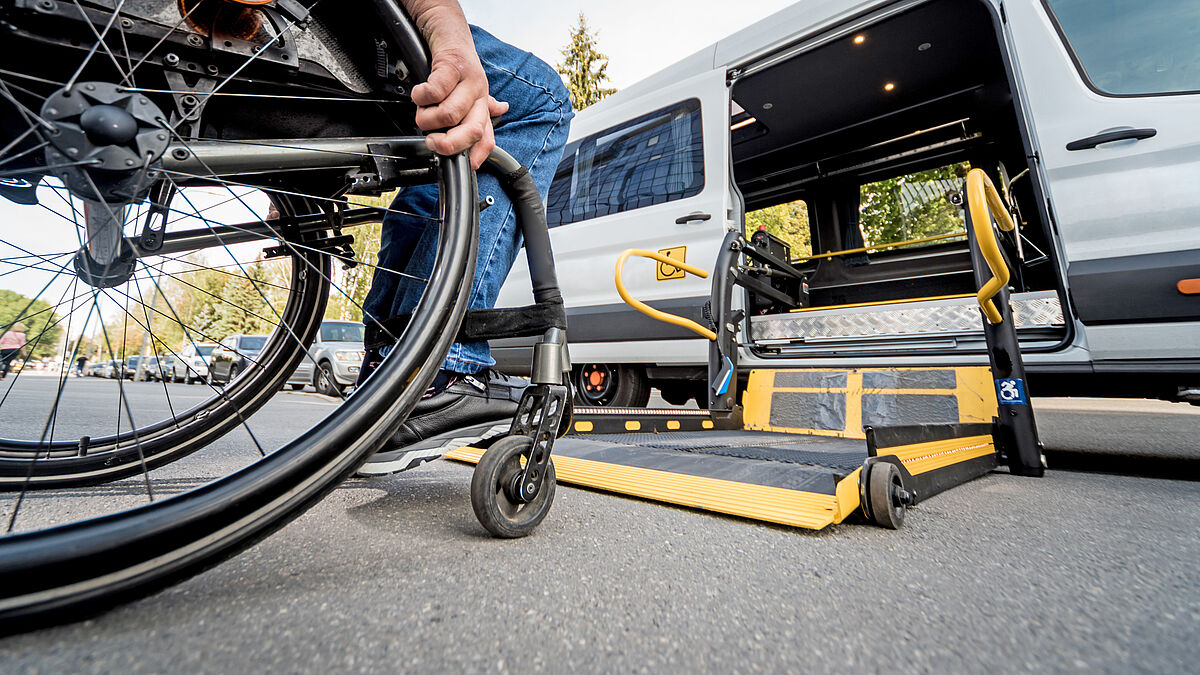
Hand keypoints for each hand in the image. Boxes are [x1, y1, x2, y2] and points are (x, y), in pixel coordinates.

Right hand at [404, 2, 507, 168]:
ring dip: (427, 117)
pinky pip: (436, 91)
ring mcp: (468, 81)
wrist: (448, 31)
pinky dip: (422, 97)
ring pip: (449, 114)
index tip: (463, 165)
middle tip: (432, 140)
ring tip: (422, 110)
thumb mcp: (471, 89)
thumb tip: (500, 112)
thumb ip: (482, 106)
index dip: (477, 156)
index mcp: (482, 106)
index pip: (487, 138)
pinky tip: (419, 94)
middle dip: (447, 143)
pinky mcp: (452, 66)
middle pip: (471, 132)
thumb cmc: (456, 65)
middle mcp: (479, 95)